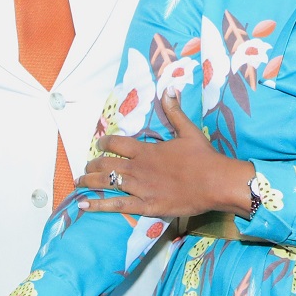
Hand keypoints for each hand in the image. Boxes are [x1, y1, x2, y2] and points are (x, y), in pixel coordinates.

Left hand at [79, 93, 255, 219]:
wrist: (216, 182)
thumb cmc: (203, 157)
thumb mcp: (189, 131)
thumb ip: (174, 112)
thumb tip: (168, 90)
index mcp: (146, 150)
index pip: (116, 143)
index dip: (104, 143)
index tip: (99, 144)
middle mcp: (138, 167)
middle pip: (106, 164)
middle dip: (93, 165)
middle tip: (86, 167)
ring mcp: (140, 187)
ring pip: (106, 183)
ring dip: (89, 182)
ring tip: (79, 183)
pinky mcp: (146, 205)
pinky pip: (117, 205)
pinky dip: (98, 205)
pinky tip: (83, 205)